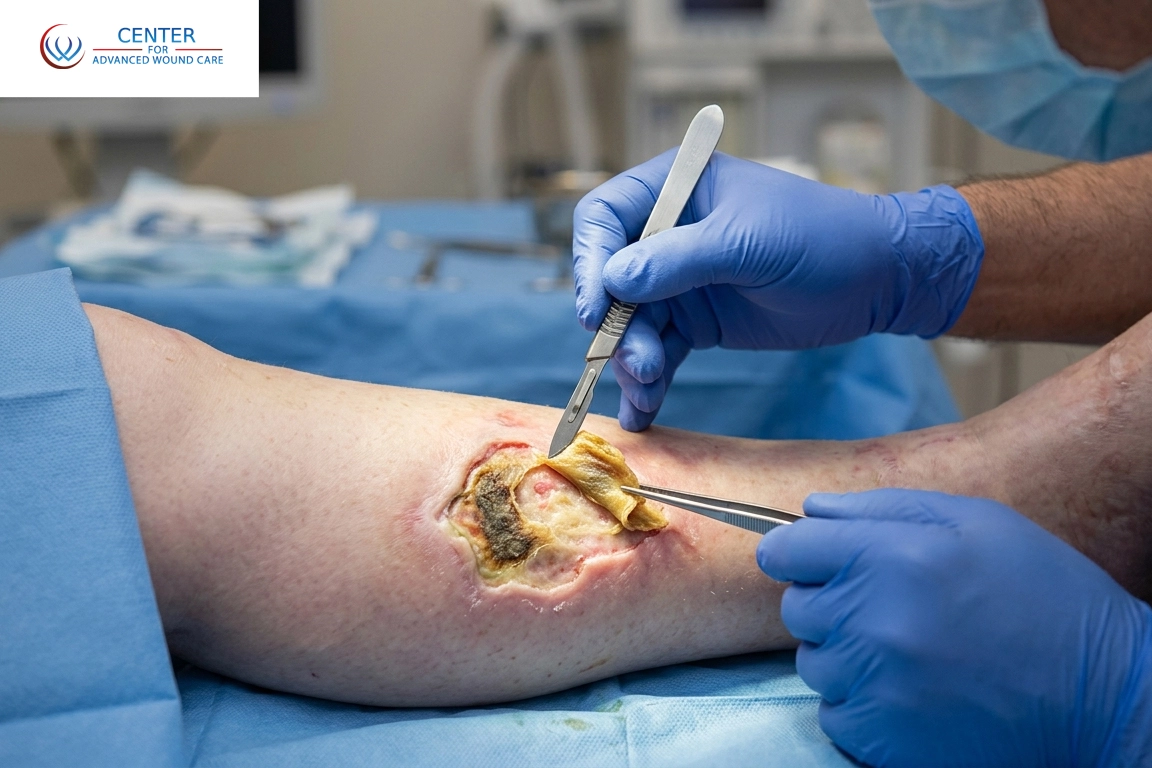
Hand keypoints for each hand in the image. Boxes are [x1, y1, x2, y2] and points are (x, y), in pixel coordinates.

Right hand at [572, 151, 983, 430]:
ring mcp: (680, 280)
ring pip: (631, 323)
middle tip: (638, 361)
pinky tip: (645, 412)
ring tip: (649, 389)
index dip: (590, 263)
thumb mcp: (748, 243)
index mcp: (674, 189)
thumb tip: (613, 280)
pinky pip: (660, 350)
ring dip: (632, 359)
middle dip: (617, 326)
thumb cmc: (820, 237)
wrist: (878, 280)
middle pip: (610, 281)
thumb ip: (678, 259)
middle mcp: (667, 233)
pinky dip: (650, 381)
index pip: (604, 219)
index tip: (595, 309)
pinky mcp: (697, 321)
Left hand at [756, 489, 1151, 767]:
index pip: (785, 550)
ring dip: (848, 656)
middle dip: (832, 603)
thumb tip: (812, 509)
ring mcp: (875, 683)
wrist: (1104, 693)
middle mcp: (874, 620)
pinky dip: (862, 703)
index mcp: (893, 555)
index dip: (797, 553)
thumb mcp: (976, 521)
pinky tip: (913, 691)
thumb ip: (882, 507)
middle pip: (797, 608)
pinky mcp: (881, 736)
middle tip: (889, 609)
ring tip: (912, 652)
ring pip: (814, 662)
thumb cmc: (1041, 594)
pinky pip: (833, 712)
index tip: (812, 561)